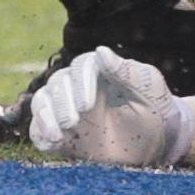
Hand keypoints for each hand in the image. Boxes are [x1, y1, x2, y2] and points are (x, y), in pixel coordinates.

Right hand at [28, 46, 186, 166]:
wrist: (156, 143)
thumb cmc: (155, 110)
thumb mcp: (149, 89)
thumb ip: (127, 71)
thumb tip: (100, 51)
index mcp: (99, 70)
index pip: (80, 67)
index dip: (80, 85)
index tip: (87, 106)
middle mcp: (77, 86)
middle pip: (58, 84)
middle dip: (62, 104)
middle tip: (73, 123)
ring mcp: (66, 109)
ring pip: (43, 102)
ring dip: (46, 116)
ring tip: (58, 135)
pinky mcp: (61, 133)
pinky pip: (39, 128)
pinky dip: (40, 133)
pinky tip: (51, 142)